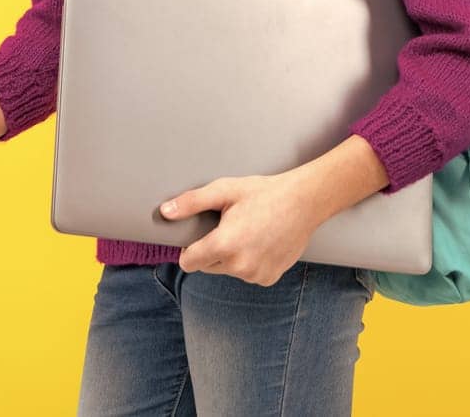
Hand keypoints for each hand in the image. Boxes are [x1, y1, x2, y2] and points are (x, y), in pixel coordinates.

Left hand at [160, 173, 322, 284]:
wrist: (304, 202)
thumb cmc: (263, 193)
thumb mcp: (224, 190)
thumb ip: (191, 202)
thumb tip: (165, 212)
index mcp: (224, 245)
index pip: (188, 262)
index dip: (189, 249)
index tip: (198, 237)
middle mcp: (239, 266)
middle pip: (207, 266)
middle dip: (212, 250)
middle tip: (229, 227)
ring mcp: (255, 275)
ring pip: (228, 271)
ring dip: (231, 257)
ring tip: (248, 232)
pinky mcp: (269, 278)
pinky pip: (248, 274)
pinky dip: (250, 263)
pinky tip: (261, 243)